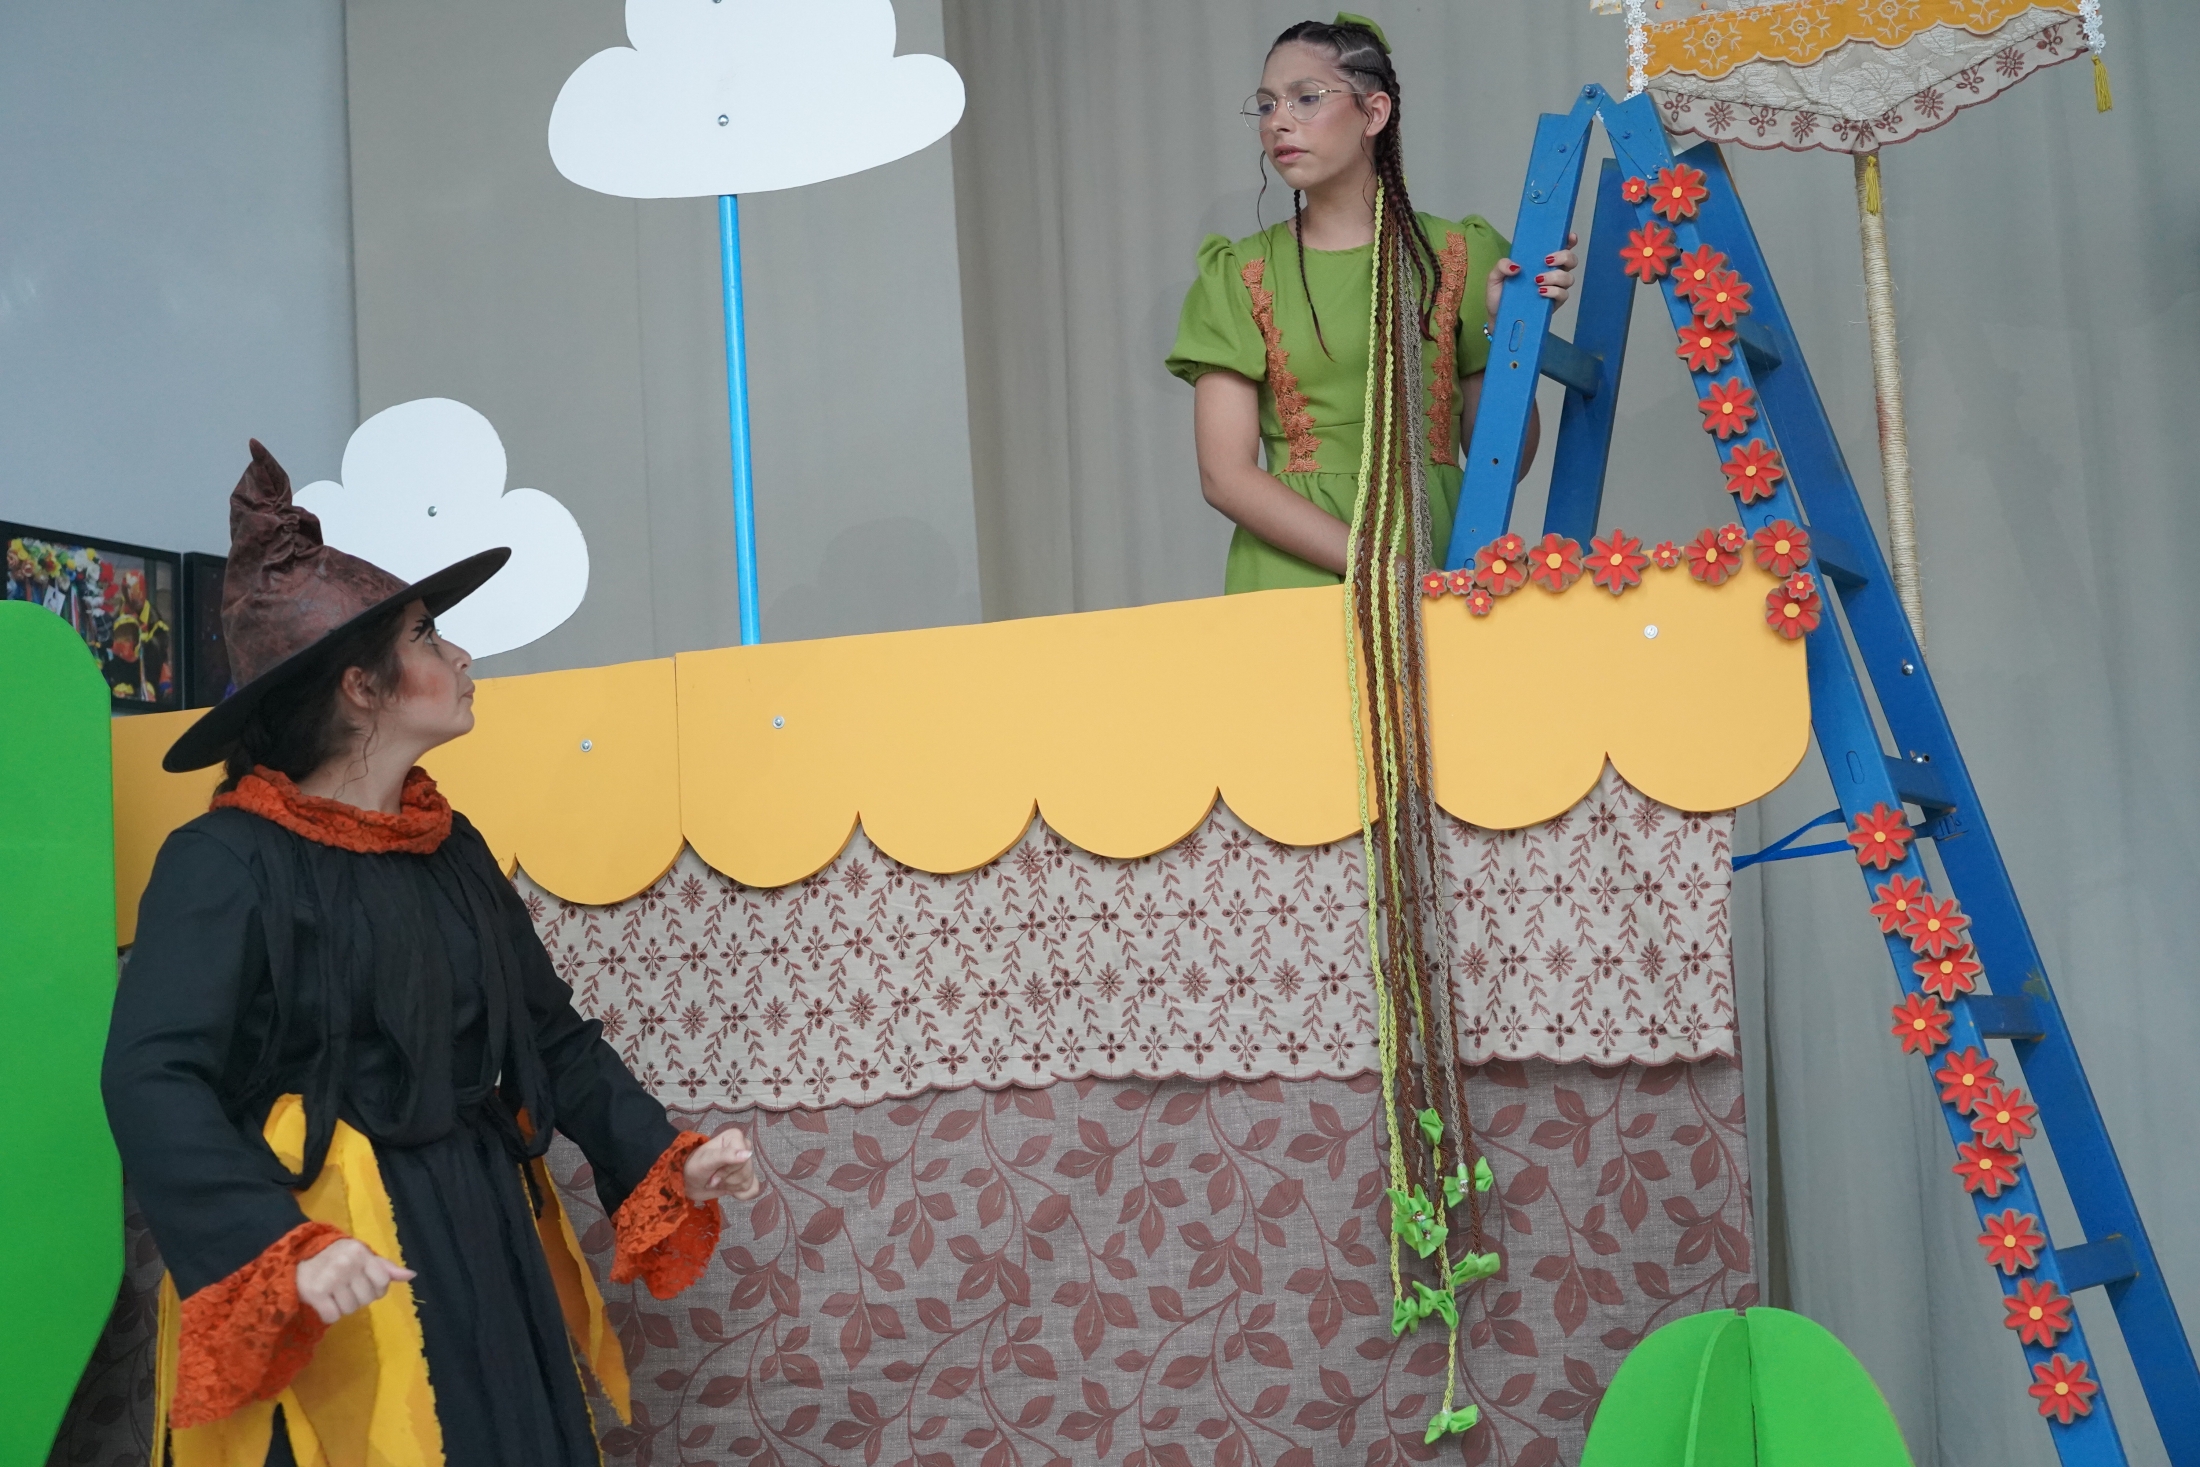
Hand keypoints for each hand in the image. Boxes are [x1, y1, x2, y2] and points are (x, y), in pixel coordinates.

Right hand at [296, 1239, 413, 1324]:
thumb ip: (385, 1267)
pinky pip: (332, 1316)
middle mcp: (347, 1263)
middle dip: (358, 1298)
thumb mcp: (361, 1256)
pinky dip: (329, 1314)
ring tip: (334, 1294)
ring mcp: (331, 1278)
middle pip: (367, 1298)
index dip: (376, 1288)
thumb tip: (411, 1275)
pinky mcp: (315, 1292)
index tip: (364, 1284)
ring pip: (350, 1309)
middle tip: (345, 1289)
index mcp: (361, 1252)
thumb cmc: (336, 1258)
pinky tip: (324, 1302)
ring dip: (343, 1307)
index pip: (382, 1281)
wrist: (297, 1257)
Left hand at [683, 1126, 763, 1202]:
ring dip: (730, 1186)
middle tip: (713, 1178)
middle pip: (747, 1171)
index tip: (713, 1172)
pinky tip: (729, 1190)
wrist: (689, 1183)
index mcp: (735, 1137)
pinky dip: (740, 1194)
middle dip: (727, 1179)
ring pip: (748, 1181)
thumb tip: (748, 1154)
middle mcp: (743, 1148)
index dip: (728, 1170)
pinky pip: (753, 1190)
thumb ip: (726, 1155)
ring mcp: (747, 1164)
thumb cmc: (695, 1167)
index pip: (744, 1158)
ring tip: (717, 1182)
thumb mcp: (706, 1161)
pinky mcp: (747, 1178)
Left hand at [1485, 231, 1579, 323]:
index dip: (1569, 240)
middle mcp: (1551, 273)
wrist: (1498, 319)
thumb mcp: (1494, 277)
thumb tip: (1516, 266)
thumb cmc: (1499, 295)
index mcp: (1539, 262)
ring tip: (1537, 280)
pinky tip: (1541, 291)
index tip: (1570, 237)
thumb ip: (1501, 266)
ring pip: (1568, 278)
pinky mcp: (1554, 303)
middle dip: (1564, 257)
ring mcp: (1555, 288)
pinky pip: (1563, 295)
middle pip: (1571, 261)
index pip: (1560, 247)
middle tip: (1547, 260)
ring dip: (1556, 276)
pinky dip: (1554, 291)